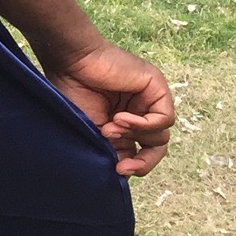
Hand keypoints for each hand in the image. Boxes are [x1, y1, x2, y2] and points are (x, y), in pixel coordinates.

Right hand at [43, 40, 173, 175]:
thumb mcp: (91, 129)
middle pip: (156, 147)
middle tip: (124, 167)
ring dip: (134, 136)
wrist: (70, 61)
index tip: (117, 171)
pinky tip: (121, 119)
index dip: (134, 166)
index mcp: (122, 122)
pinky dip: (144, 125)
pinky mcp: (156, 87)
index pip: (141, 152)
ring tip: (110, 128)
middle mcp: (138, 111)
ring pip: (161, 135)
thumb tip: (124, 174)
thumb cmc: (71, 90)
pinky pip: (165, 118)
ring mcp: (149, 99)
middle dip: (143, 161)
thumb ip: (111, 149)